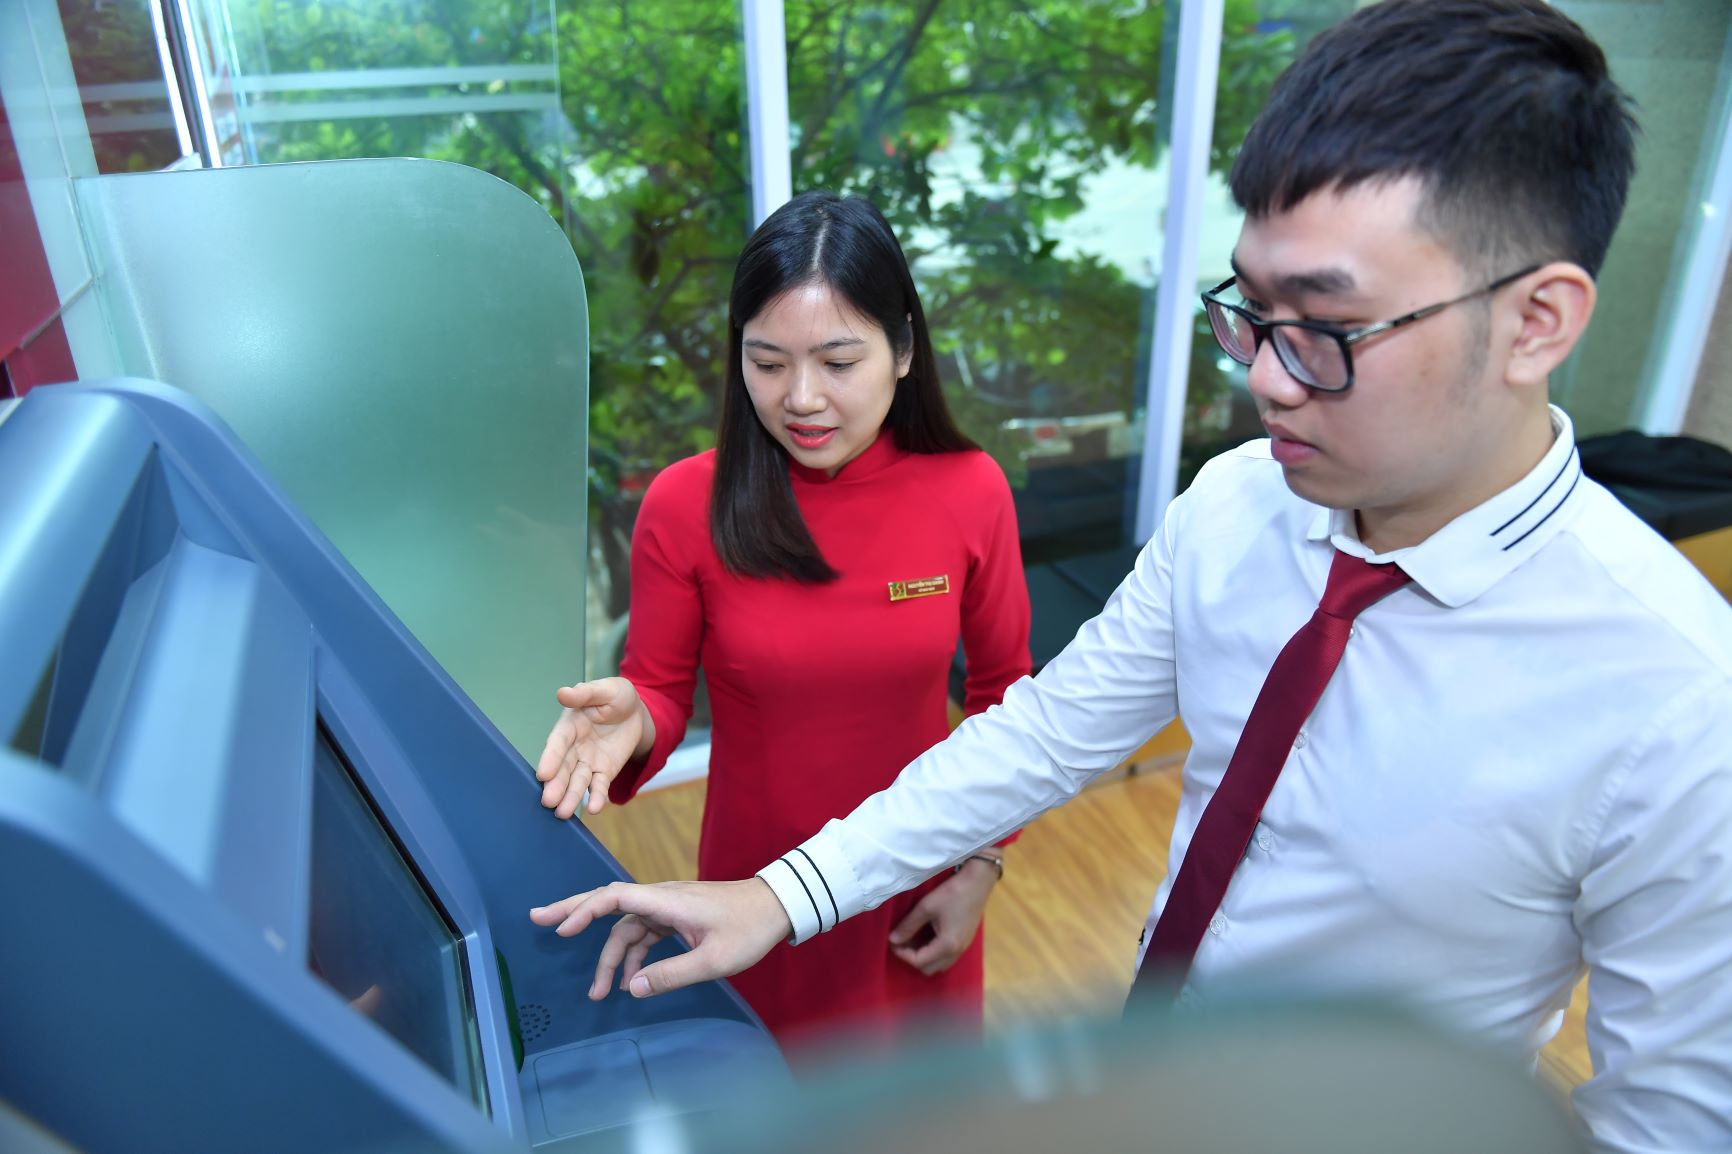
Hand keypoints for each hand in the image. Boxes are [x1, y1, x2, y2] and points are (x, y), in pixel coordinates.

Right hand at [529, 878, 790, 998]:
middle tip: (537, 921)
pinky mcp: (676, 916)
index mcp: (666, 901)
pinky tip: (630, 981)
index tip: (561, 929)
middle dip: (573, 912)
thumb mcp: (713, 960)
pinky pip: (643, 933)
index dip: (584, 910)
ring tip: (598, 993)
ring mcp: (668, 907)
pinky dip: (632, 955)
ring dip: (611, 957)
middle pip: (609, 902)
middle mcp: (661, 898)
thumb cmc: (748, 929)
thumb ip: (672, 975)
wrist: (776, 907)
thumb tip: (633, 988)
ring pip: (626, 927)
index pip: (615, 897)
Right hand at [535, 678, 654, 817]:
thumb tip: (563, 693)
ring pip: (578, 781)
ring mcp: (588, 761)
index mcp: (570, 725)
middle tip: (548, 801)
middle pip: (564, 767)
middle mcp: (575, 747)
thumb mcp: (604, 690)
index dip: (551, 758)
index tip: (543, 773)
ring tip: (562, 813)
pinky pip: (599, 786)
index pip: (558, 743)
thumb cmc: (615, 696)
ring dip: (571, 796)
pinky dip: (597, 797)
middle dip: (556, 784)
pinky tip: (594, 808)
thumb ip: (585, 694)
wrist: (635, 711)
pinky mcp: (603, 771)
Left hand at [888, 856, 998, 975]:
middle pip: (929, 968)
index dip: (902, 954)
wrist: (978, 882)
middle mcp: (957, 952)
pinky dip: (935, 952)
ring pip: (939, 964)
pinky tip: (928, 935)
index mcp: (946, 946)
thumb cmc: (951, 893)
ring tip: (914, 938)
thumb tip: (892, 939)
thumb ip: (908, 925)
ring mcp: (963, 947)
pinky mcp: (966, 941)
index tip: (892, 941)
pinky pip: (947, 956)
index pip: (919, 961)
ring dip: (925, 956)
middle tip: (903, 941)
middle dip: (913, 958)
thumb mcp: (926, 907)